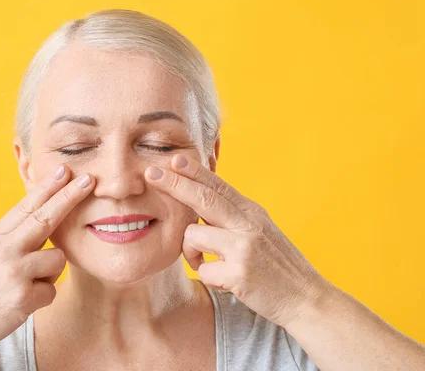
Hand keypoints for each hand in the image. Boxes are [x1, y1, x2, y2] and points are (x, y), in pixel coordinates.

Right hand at [0, 165, 94, 354]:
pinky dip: (42, 297)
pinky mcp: (22, 297)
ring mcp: (13, 272)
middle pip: (45, 218)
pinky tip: (21, 303)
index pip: (26, 206)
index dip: (48, 187)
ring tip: (24, 286)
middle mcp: (3, 250)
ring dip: (48, 274)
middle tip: (89, 180)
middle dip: (70, 197)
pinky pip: (52, 290)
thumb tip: (42, 214)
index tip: (64, 169)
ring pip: (57, 259)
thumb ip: (12, 236)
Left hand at [144, 154, 332, 328]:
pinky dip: (209, 278)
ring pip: (193, 235)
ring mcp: (245, 248)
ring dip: (191, 253)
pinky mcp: (240, 273)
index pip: (218, 185)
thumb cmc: (277, 267)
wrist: (307, 300)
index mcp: (252, 213)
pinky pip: (202, 270)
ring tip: (207, 264)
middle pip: (204, 198)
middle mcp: (249, 224)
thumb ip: (233, 218)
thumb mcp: (260, 233)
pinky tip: (226, 283)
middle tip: (151, 174)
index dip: (194, 171)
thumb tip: (201, 204)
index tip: (173, 158)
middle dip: (175, 184)